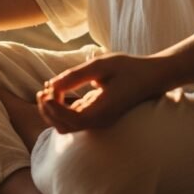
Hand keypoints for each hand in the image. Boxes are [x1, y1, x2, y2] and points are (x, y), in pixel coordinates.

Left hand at [36, 52, 168, 132]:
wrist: (151, 76)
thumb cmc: (128, 68)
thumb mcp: (101, 66)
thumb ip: (76, 75)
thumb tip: (51, 84)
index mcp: (102, 112)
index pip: (71, 120)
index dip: (54, 108)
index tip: (46, 90)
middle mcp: (99, 122)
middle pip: (65, 127)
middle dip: (49, 111)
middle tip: (42, 90)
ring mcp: (98, 121)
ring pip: (67, 125)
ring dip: (53, 111)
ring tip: (47, 90)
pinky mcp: (97, 116)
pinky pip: (74, 119)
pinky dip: (62, 108)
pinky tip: (59, 91)